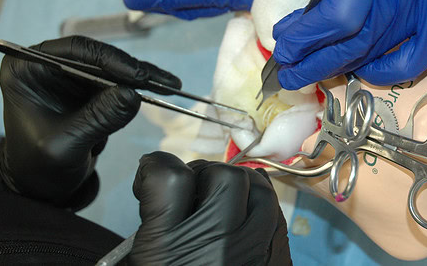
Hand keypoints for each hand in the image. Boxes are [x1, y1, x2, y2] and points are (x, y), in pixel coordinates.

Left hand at [0, 36, 180, 208]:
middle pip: (99, 57)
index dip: (110, 59)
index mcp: (27, 69)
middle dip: (133, 70)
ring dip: (144, 76)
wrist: (42, 184)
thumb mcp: (67, 145)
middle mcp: (49, 65)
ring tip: (172, 86)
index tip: (138, 76)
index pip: (74, 51)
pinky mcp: (90, 89)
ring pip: (114, 67)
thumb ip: (98, 119)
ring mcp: (72, 76)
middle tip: (164, 82)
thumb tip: (133, 95)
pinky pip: (120, 82)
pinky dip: (142, 87)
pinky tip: (164, 90)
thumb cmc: (40, 166)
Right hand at [130, 152, 291, 264]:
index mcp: (171, 253)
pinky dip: (258, 206)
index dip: (155, 168)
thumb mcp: (145, 261)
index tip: (150, 174)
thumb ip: (152, 223)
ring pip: (258, 188)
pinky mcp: (281, 262)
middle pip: (223, 177)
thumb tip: (156, 179)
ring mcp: (258, 254)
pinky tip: (241, 221)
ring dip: (235, 186)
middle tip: (189, 193)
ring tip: (218, 202)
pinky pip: (275, 214)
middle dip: (202, 176)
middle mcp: (220, 249)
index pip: (170, 179)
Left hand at [272, 0, 426, 88]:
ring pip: (373, 57)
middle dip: (312, 64)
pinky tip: (362, 72)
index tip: (284, 50)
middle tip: (288, 76)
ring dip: (337, 69)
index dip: (306, 40)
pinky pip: (411, 64)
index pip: (333, 20)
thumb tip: (308, 22)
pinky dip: (383, 72)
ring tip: (311, 75)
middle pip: (350, 46)